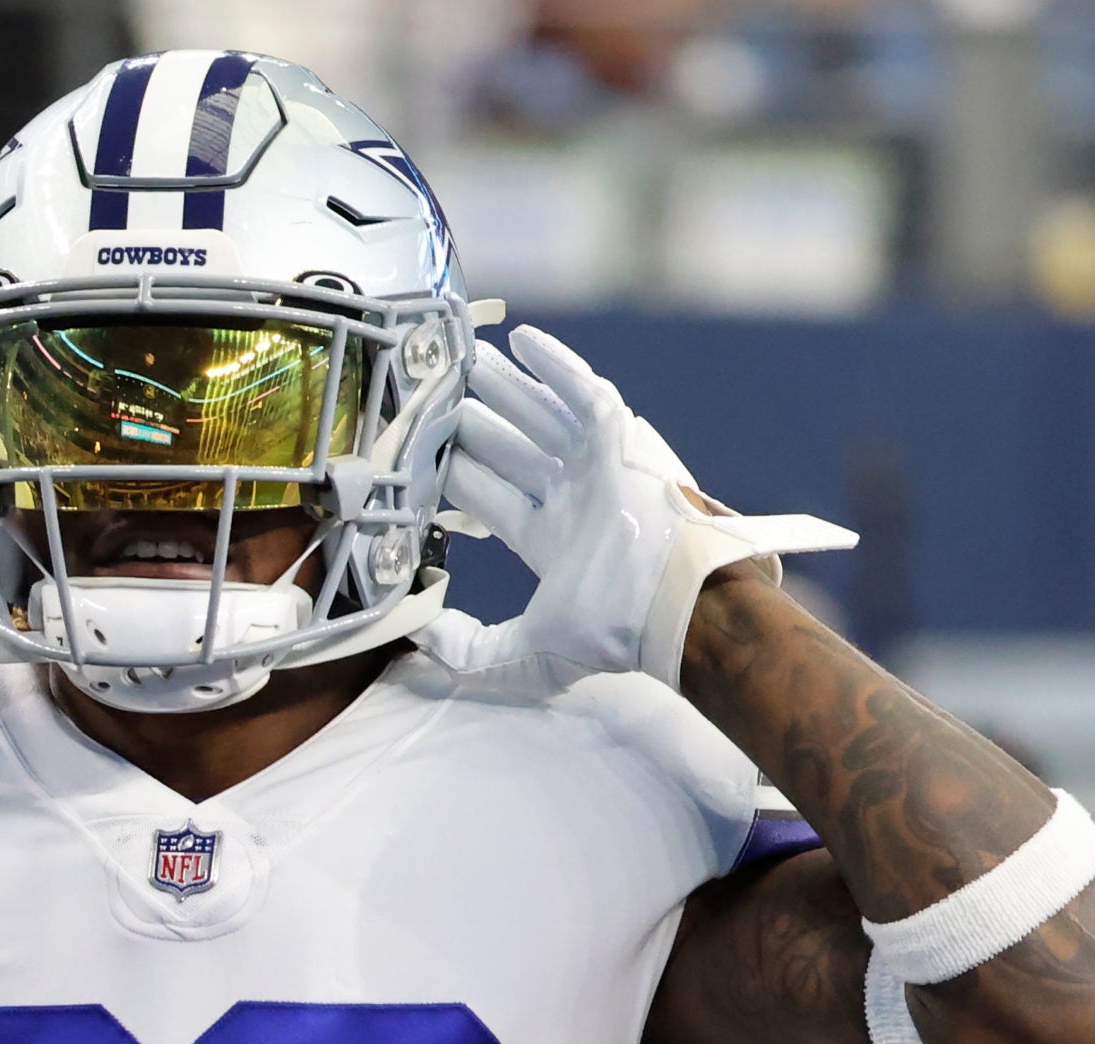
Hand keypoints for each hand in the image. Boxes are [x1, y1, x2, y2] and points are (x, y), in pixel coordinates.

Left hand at [442, 325, 853, 688]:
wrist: (679, 606)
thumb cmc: (616, 628)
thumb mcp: (530, 651)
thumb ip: (470, 648)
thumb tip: (415, 634)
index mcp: (551, 541)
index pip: (490, 496)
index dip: (456, 471)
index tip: (421, 449)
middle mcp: (572, 498)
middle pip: (512, 448)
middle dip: (476, 419)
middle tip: (440, 388)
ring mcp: (598, 468)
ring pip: (541, 416)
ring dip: (506, 386)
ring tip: (469, 356)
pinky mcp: (621, 440)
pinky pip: (584, 392)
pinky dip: (556, 365)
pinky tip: (523, 340)